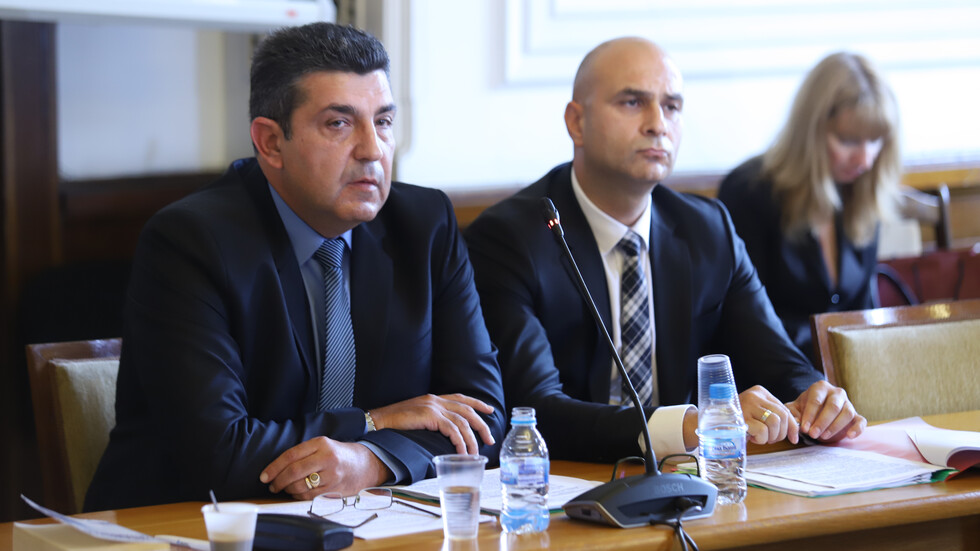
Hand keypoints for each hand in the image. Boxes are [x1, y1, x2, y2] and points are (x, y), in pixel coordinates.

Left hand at [259, 437, 388, 499]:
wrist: (365, 464)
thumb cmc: (338, 455)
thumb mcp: (322, 445)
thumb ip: (302, 452)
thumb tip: (276, 468)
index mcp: (320, 443)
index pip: (291, 455)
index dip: (274, 467)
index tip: (263, 476)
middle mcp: (327, 457)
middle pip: (294, 471)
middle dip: (278, 480)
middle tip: (271, 485)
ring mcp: (332, 474)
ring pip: (300, 485)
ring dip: (287, 489)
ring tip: (283, 488)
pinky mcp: (334, 488)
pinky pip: (309, 495)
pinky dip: (297, 495)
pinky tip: (295, 492)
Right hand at [369, 393, 494, 454]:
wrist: (379, 420)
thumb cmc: (394, 422)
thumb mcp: (417, 416)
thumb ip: (431, 419)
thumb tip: (444, 432)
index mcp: (434, 399)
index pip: (461, 398)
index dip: (477, 403)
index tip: (489, 410)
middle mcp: (436, 400)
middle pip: (467, 410)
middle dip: (481, 424)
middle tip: (490, 438)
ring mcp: (433, 407)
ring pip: (462, 422)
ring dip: (471, 438)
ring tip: (476, 452)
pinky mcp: (430, 416)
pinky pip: (452, 429)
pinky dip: (460, 441)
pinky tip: (462, 451)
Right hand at [738, 385, 799, 444]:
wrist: (712, 423)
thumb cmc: (737, 420)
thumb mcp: (756, 414)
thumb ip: (772, 417)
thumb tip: (794, 432)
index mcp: (760, 392)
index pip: (784, 409)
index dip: (792, 426)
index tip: (794, 439)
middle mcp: (754, 395)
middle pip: (781, 416)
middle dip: (781, 433)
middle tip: (772, 440)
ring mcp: (747, 405)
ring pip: (774, 422)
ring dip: (771, 436)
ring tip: (761, 438)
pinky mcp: (741, 417)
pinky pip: (762, 430)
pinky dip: (761, 439)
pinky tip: (752, 438)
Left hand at [786, 380, 865, 441]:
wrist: (817, 414)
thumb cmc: (805, 409)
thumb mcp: (794, 409)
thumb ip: (791, 413)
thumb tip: (794, 421)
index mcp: (820, 387)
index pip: (816, 400)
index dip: (810, 415)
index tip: (804, 428)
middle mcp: (836, 393)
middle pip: (833, 406)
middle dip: (822, 422)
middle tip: (813, 434)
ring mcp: (848, 403)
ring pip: (846, 413)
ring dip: (835, 426)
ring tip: (823, 437)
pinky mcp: (856, 416)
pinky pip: (861, 421)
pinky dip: (857, 429)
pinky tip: (849, 436)